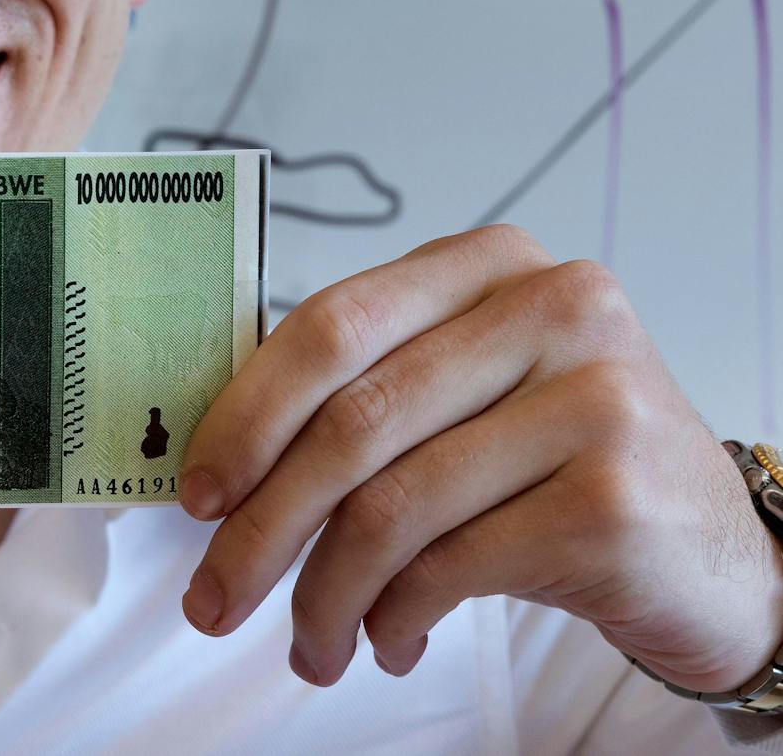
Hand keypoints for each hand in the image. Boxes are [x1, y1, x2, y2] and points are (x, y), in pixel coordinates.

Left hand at [176, 224, 782, 691]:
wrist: (714, 551)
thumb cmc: (556, 464)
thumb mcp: (469, 390)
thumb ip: (366, 388)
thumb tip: (215, 459)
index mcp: (492, 263)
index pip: (332, 325)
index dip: (245, 414)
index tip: (196, 493)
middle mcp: (553, 308)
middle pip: (351, 422)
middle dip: (261, 526)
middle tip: (213, 598)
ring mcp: (593, 400)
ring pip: (391, 508)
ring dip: (324, 595)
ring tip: (308, 645)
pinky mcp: (613, 500)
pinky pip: (449, 567)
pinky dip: (395, 619)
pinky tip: (387, 642)